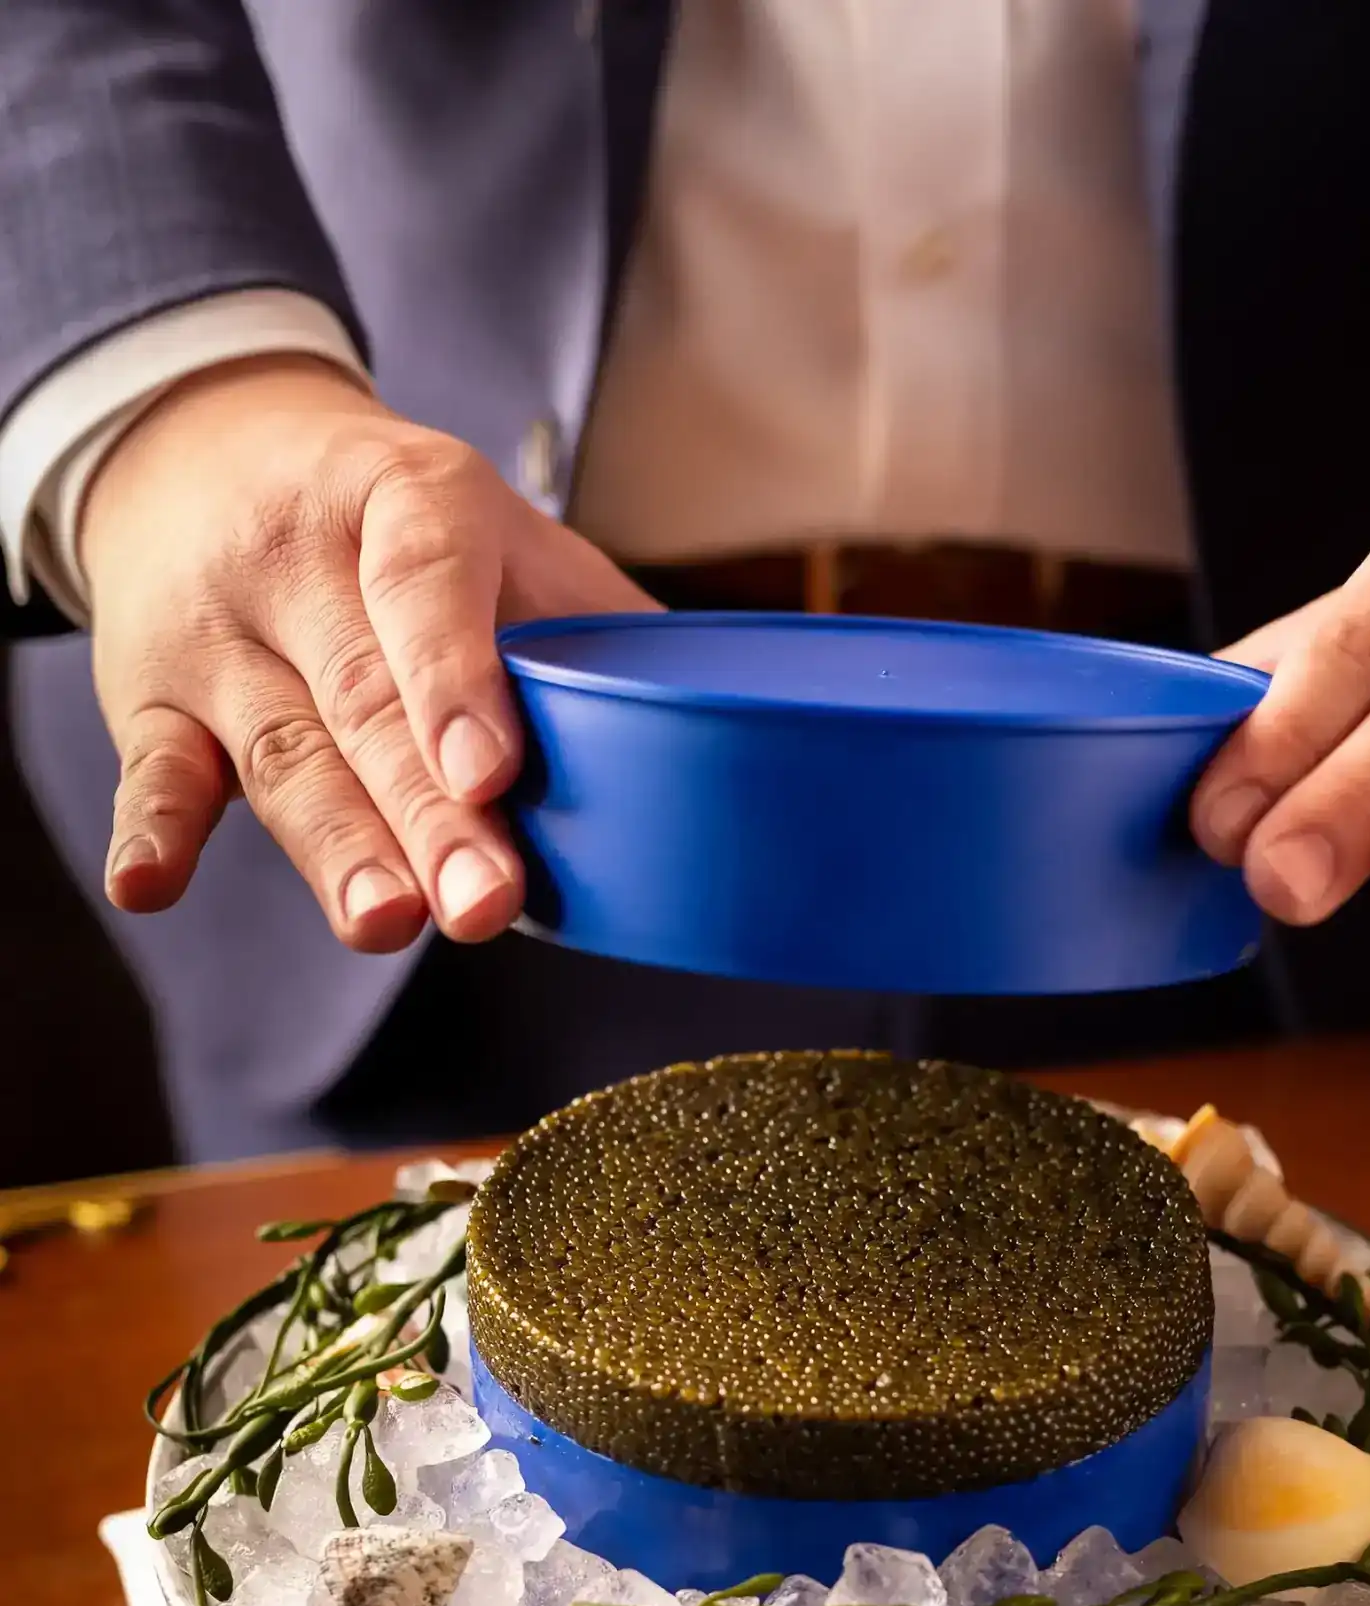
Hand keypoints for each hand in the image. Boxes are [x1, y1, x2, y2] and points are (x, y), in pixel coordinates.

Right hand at [81, 354, 655, 950]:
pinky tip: (148, 887)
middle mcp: (298, 558)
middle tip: (485, 901)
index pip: (426, 579)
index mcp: (405, 497)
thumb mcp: (504, 538)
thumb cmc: (405, 529)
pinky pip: (152, 771)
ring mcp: (220, 632)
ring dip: (335, 847)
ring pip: (282, 753)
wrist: (213, 451)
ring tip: (386, 920)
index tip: (491, 766)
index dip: (456, 674)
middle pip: (365, 699)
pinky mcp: (153, 698)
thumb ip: (603, 631)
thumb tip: (752, 729)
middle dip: (428, 811)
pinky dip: (152, 832)